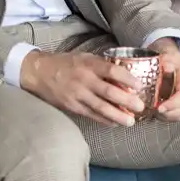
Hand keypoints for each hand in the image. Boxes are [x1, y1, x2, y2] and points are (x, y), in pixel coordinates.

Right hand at [20, 49, 148, 126]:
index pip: (112, 71)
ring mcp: (77, 94)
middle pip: (109, 92)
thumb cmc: (66, 63)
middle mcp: (84, 79)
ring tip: (130, 121)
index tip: (140, 86)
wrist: (39, 72)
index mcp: (89, 64)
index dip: (127, 79)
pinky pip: (91, 114)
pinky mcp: (72, 106)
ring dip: (117, 115)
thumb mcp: (84, 57)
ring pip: (100, 107)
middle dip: (126, 101)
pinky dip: (104, 119)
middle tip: (140, 107)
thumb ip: (102, 65)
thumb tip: (124, 73)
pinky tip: (115, 123)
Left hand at [147, 39, 179, 121]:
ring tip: (154, 113)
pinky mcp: (179, 103)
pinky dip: (166, 116)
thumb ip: (168, 59)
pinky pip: (175, 114)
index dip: (173, 104)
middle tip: (154, 112)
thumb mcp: (168, 54)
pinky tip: (155, 113)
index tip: (159, 108)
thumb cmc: (168, 57)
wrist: (169, 59)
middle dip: (170, 114)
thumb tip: (167, 66)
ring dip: (167, 117)